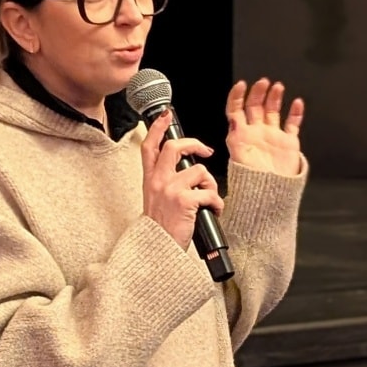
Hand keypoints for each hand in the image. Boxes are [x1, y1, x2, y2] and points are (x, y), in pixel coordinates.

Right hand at [140, 109, 223, 251]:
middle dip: (194, 144)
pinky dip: (217, 203)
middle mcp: (158, 181)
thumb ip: (164, 183)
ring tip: (209, 199)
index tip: (166, 115)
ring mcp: (170, 189)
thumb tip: (187, 171)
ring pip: (200, 170)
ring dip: (211, 184)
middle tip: (206, 151)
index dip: (158, 128)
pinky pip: (209, 192)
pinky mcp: (185, 200)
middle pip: (175, 146)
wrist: (157, 250)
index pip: (150, 146)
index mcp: (150, 180)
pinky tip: (214, 211)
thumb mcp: (155, 201)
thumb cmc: (160, 229)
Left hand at [225, 78, 304, 175]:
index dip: (237, 96)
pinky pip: (292, 124)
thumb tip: (233, 118)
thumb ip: (236, 136)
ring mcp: (272, 137)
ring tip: (277, 87)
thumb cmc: (250, 183)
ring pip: (273, 111)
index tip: (242, 85)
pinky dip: (295, 113)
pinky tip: (297, 103)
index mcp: (241, 136)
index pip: (236, 110)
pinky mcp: (288, 143)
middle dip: (258, 92)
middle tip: (263, 83)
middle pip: (255, 106)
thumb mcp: (237, 157)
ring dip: (274, 97)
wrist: (269, 198)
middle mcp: (256, 133)